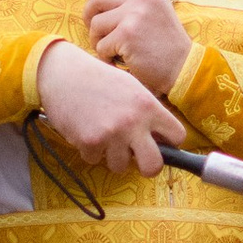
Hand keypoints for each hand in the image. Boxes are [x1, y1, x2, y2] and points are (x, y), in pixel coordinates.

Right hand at [36, 37, 187, 180]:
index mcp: (148, 105)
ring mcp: (111, 134)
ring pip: (121, 166)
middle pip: (153, 166)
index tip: (160, 142)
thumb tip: (161, 141)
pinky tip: (86, 130)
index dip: (170, 142)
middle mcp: (133, 122)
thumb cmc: (100, 80)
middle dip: (147, 168)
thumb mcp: (132, 87)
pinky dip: (90, 150)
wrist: (64, 74)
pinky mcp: (90, 142)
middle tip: (139, 159)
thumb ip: (148, 112)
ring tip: (104, 136)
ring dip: (112, 156)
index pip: (178, 136)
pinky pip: (95, 160)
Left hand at [81, 0, 195, 101]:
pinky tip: (119, 60)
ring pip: (95, 23)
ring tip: (112, 49)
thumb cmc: (164, 42)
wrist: (183, 67)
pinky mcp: (127, 35)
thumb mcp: (155, 9)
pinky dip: (105, 56)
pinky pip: (101, 44)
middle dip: (90, 16)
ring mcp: (134, 14)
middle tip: (97, 32)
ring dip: (98, 40)